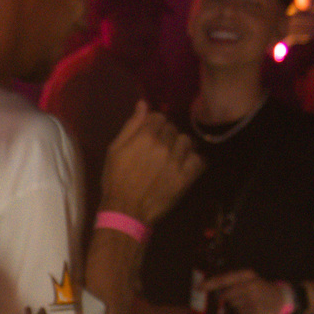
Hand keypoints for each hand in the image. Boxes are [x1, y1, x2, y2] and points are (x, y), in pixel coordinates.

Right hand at [100, 102, 202, 227]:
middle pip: (173, 128)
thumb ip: (131, 126)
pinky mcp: (186, 177)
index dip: (154, 125)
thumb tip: (143, 104)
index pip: (159, 117)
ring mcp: (176, 162)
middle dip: (166, 135)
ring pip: (186, 141)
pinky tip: (183, 165)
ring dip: (179, 147)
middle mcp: (163, 145)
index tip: (149, 135)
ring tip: (171, 157)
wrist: (125, 210)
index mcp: (145, 136)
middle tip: (157, 150)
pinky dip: (193, 160)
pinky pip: (198, 160)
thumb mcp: (115, 149)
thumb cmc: (116, 179)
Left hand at [201, 269, 289, 313]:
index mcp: (246, 275)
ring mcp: (252, 298)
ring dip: (234, 305)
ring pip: (231, 304)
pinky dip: (241, 311)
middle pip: (225, 295)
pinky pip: (239, 312)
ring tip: (246, 301)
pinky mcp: (254, 309)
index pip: (224, 279)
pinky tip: (249, 307)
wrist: (279, 298)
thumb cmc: (260, 288)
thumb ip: (232, 281)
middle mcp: (249, 285)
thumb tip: (211, 287)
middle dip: (224, 298)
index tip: (199, 287)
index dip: (210, 283)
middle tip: (231, 298)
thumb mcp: (249, 279)